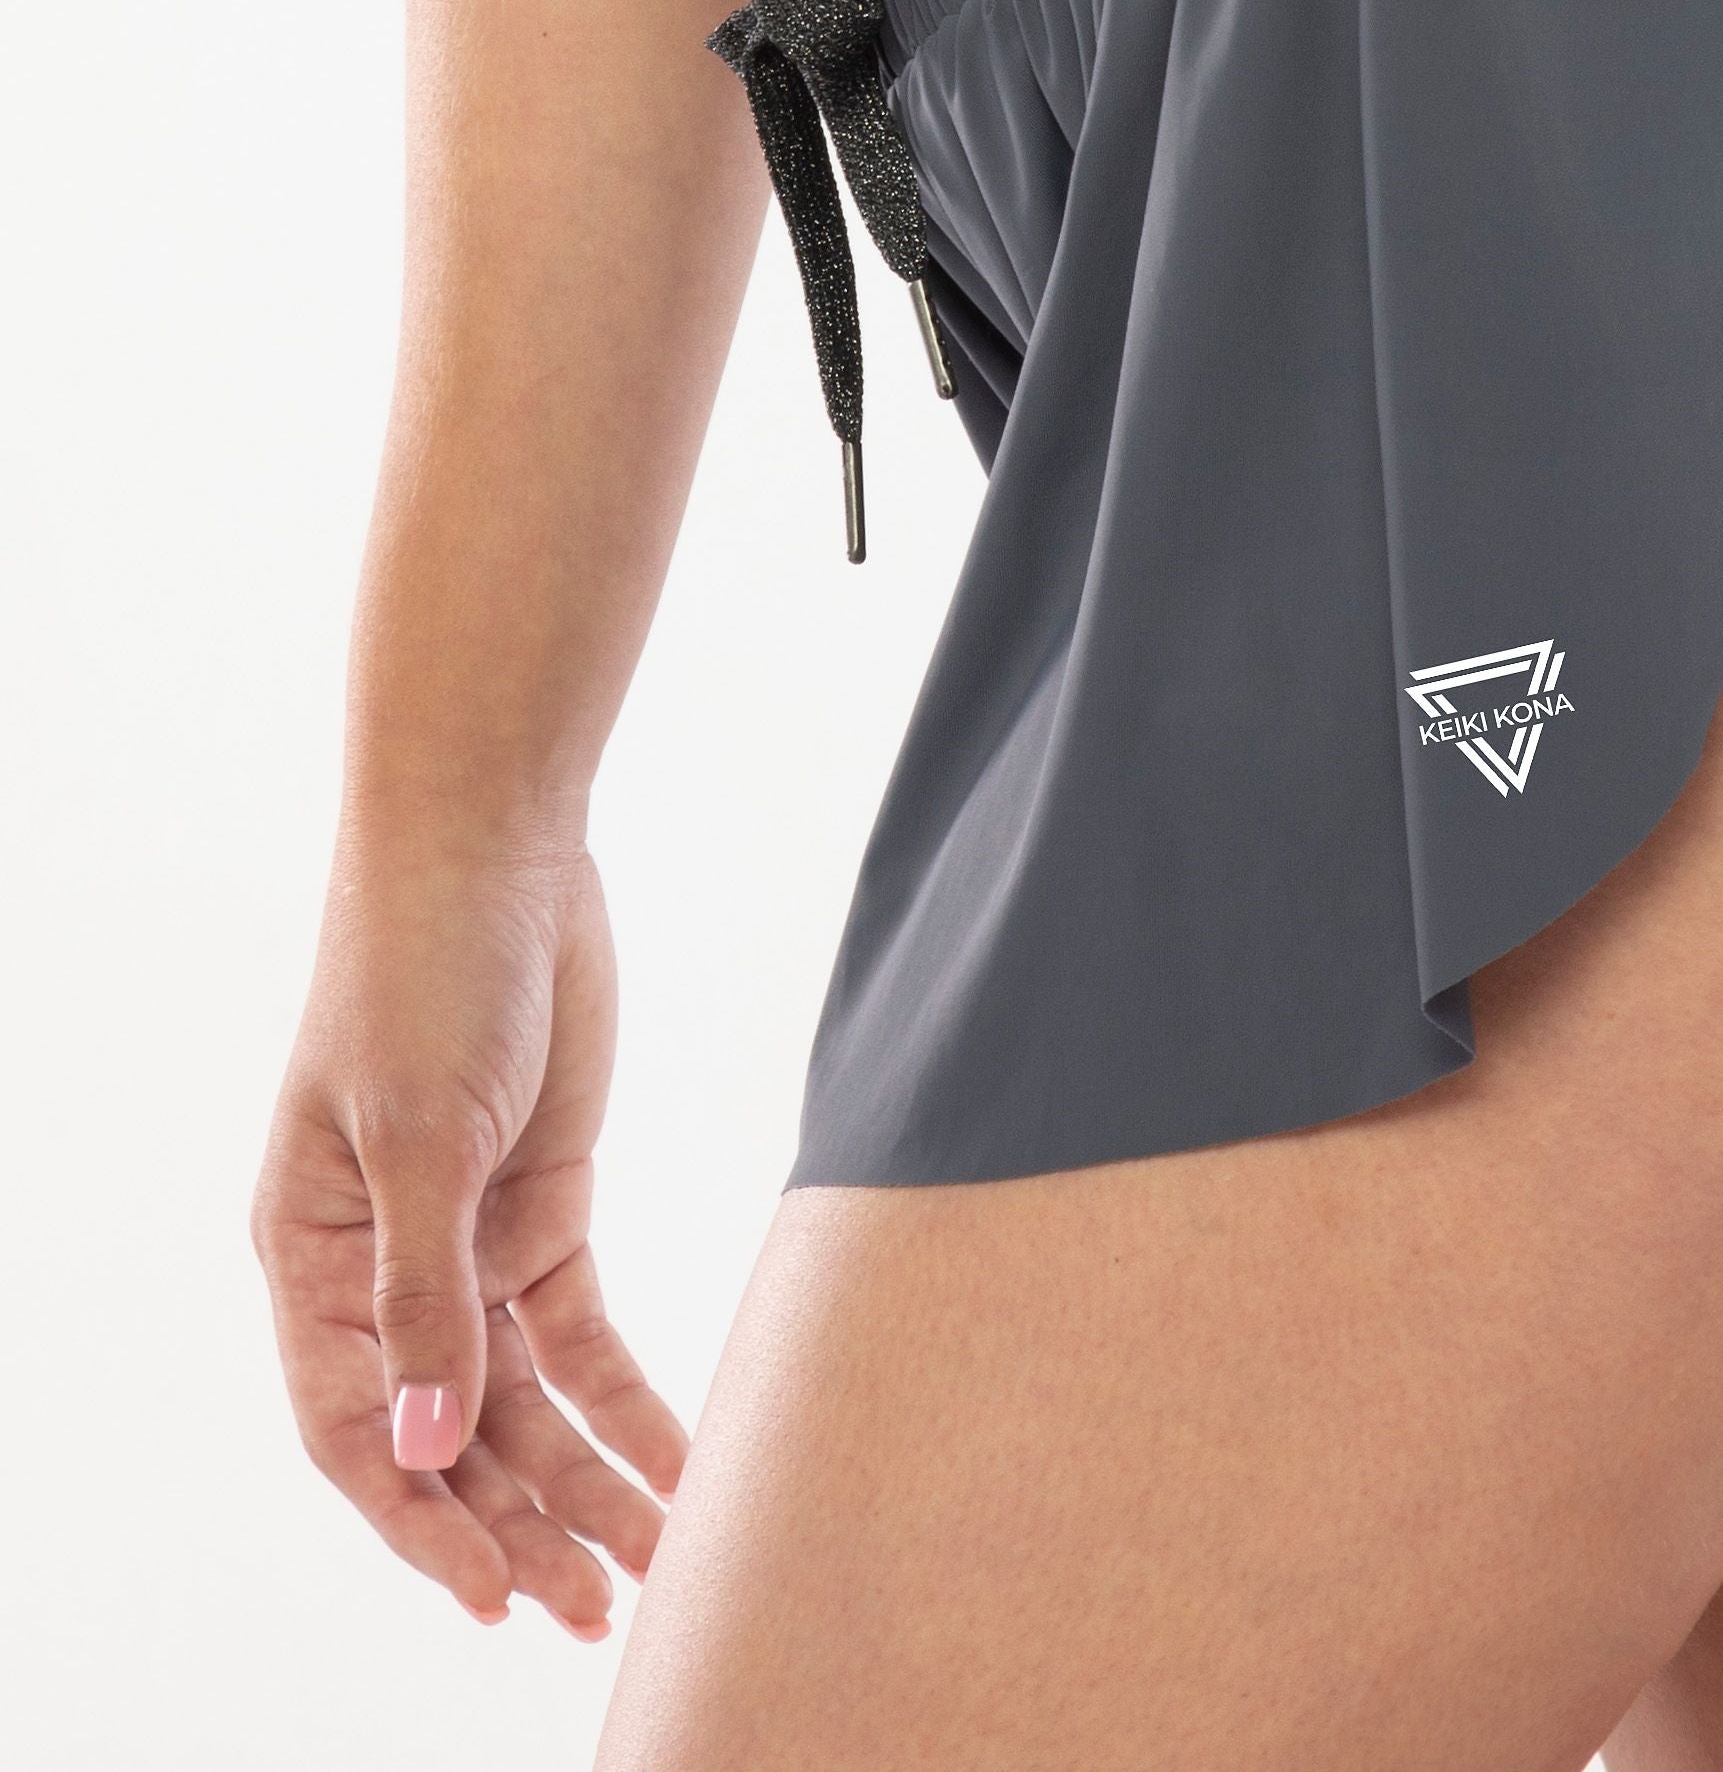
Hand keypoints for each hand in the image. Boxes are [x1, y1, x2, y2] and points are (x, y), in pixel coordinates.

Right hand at [252, 831, 685, 1635]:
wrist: (495, 852)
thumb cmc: (422, 972)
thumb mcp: (419, 1136)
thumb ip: (426, 1296)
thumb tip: (429, 1444)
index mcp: (307, 1263)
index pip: (355, 1431)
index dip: (421, 1522)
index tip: (496, 1597)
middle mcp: (381, 1273)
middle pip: (448, 1433)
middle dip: (516, 1525)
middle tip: (595, 1610)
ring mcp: (467, 1242)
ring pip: (521, 1400)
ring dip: (579, 1483)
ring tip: (648, 1570)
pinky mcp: (544, 1204)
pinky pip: (580, 1335)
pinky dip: (626, 1402)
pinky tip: (674, 1463)